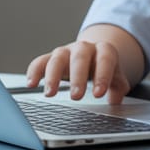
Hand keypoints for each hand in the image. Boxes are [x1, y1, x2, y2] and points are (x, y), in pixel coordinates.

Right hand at [25, 24, 141, 103]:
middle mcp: (84, 48)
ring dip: (53, 76)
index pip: (105, 59)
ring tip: (50, 94)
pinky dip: (34, 71)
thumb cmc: (103, 68)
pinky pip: (40, 61)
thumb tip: (116, 101)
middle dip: (77, 77)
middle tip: (76, 96)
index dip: (102, 76)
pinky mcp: (50, 58)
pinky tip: (31, 84)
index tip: (99, 94)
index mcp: (104, 50)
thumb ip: (118, 88)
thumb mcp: (116, 77)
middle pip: (80, 58)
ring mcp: (66, 52)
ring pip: (57, 59)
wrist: (93, 53)